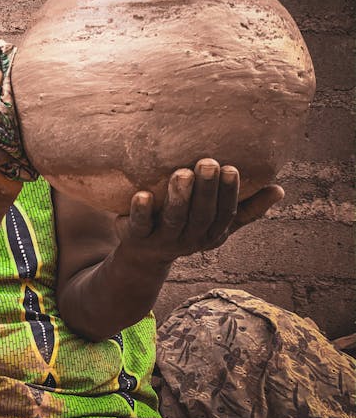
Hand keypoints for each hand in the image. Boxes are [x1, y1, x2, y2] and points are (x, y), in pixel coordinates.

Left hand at [114, 158, 284, 266]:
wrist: (144, 255)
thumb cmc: (186, 227)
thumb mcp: (216, 222)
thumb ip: (246, 208)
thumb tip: (280, 190)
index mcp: (212, 234)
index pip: (225, 214)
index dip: (229, 193)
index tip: (231, 168)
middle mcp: (190, 239)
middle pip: (201, 216)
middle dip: (206, 190)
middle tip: (207, 162)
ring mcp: (163, 240)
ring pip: (174, 219)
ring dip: (179, 196)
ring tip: (181, 173)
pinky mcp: (137, 238)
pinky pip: (140, 225)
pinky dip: (142, 210)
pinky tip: (142, 194)